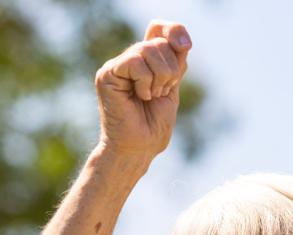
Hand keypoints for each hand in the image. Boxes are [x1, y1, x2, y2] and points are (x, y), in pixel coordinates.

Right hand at [94, 20, 191, 158]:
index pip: (158, 28)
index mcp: (145, 61)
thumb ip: (176, 62)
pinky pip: (135, 62)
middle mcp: (129, 60)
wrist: (139, 148)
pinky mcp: (107, 74)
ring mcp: (117, 66)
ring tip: (149, 97)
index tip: (185, 46)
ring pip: (148, 50)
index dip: (173, 31)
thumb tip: (181, 40)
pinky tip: (139, 97)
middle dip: (170, 71)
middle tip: (160, 93)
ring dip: (159, 78)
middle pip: (158, 42)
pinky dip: (145, 82)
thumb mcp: (172, 88)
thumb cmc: (153, 126)